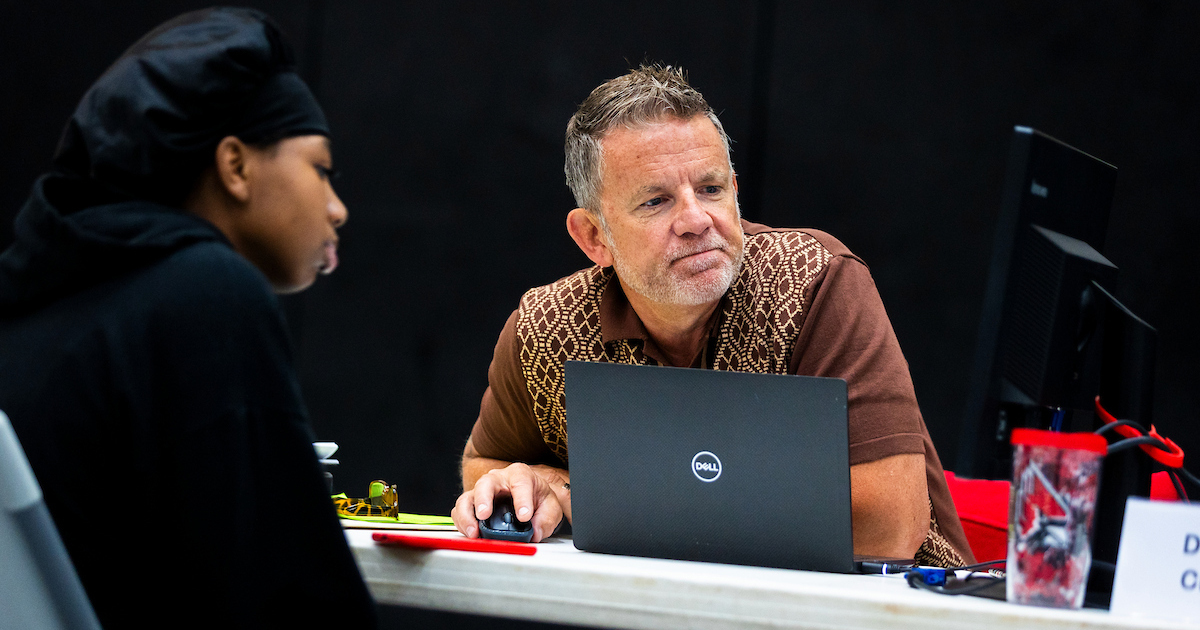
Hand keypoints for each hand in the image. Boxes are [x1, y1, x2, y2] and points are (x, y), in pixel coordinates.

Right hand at [452, 462, 566, 542]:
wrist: (528, 499)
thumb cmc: (537, 498)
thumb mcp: (550, 506)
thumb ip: (546, 519)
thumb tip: (536, 532)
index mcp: (520, 475)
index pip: (521, 482)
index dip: (522, 500)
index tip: (524, 516)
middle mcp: (498, 479)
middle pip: (485, 484)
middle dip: (483, 499)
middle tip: (484, 515)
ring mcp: (482, 492)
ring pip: (468, 498)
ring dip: (467, 516)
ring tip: (474, 532)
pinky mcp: (472, 505)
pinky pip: (460, 512)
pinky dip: (462, 523)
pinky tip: (470, 534)